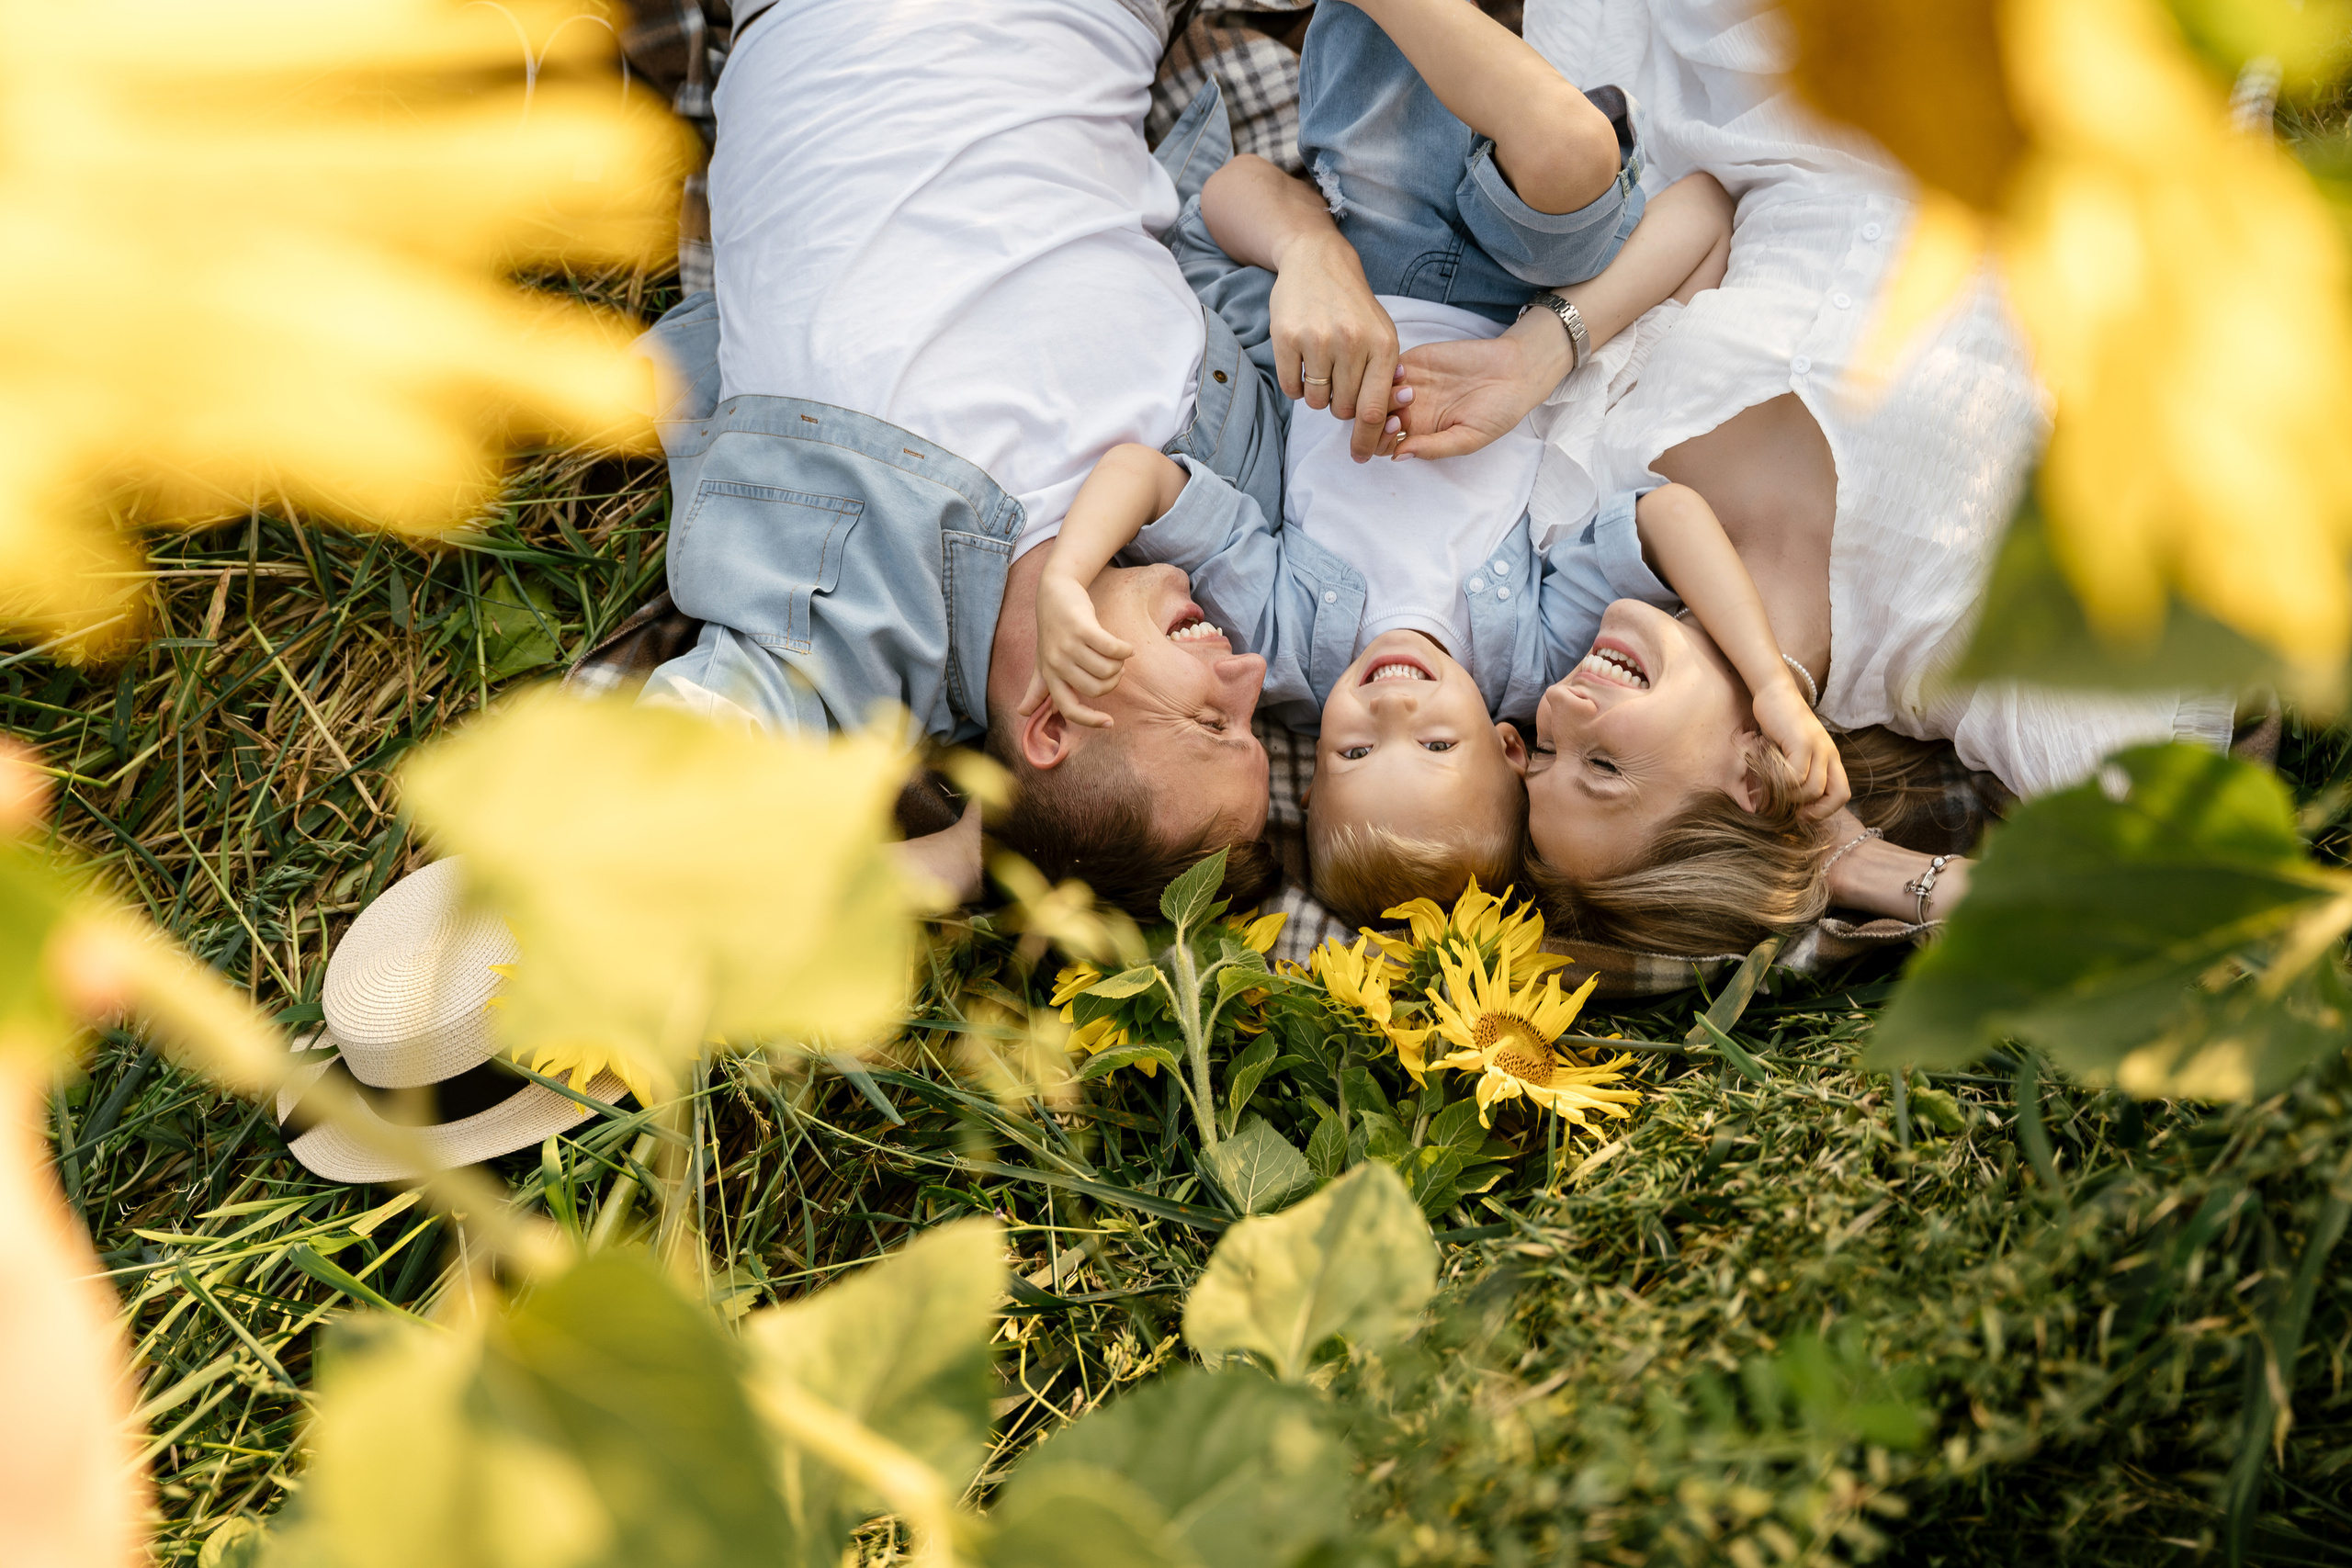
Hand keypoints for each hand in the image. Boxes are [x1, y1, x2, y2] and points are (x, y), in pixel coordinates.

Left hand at [1022, 573, 1132, 728]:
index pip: (1069, 708)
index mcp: (1050, 675)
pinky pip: (1113, 649)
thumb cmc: (1052, 630)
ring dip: (1120, 664)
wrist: (1055, 592)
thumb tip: (1021, 713)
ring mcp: (1068, 645)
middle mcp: (1057, 663)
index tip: (1110, 722)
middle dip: (1113, 681)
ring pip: (1107, 669)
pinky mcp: (1082, 628)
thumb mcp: (1042, 659)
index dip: (1090, 720)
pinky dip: (1125, 650)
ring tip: (1116, 654)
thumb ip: (1037, 688)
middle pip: (1097, 688)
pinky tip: (1127, 648)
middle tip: (1114, 668)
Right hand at [1266, 233, 1400, 460]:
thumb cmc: (1352, 305)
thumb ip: (1385, 373)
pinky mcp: (1286, 338)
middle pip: (1344, 409)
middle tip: (1339, 382)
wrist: (1317, 261)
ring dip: (1318, 396)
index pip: (1374, 410)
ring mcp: (1317, 340)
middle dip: (1341, 406)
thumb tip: (1387, 417)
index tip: (1362, 456)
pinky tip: (1302, 362)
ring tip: (1321, 367)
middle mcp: (1351, 343)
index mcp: (1383, 345)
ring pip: (1317, 402)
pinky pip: (1291, 388)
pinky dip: (1296, 386)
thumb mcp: (1381, 331)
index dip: (1368, 440)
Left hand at [1391, 324, 1564, 460]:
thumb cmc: (1497, 412)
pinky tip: (1406, 372)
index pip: (1383, 444)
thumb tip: (1397, 456)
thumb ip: (1432, 448)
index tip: (1399, 432)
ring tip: (1410, 393)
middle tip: (1400, 415)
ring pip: (1375, 393)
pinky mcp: (1414, 361)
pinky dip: (1387, 369)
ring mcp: (1409, 385)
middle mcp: (1410, 411)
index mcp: (1421, 434)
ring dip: (1382, 395)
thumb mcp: (1468, 438)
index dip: (1381, 441)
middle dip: (1377, 420)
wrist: (1514, 372)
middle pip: (1373, 420)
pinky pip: (1385, 366)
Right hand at [1752, 681, 1849, 819]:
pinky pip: (1794, 776)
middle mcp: (1829, 753)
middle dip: (1812, 810)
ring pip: (1812, 789)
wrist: (1774, 692)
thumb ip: (1793, 772)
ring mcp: (1818, 747)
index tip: (1802, 814)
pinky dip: (1780, 782)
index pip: (1842, 794)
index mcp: (1830, 757)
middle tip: (1789, 811)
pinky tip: (1768, 774)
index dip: (1825, 810)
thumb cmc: (1778, 723)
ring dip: (1790, 797)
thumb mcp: (1790, 751)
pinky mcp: (1802, 742)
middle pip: (1835, 795)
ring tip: (1772, 791)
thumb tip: (1779, 803)